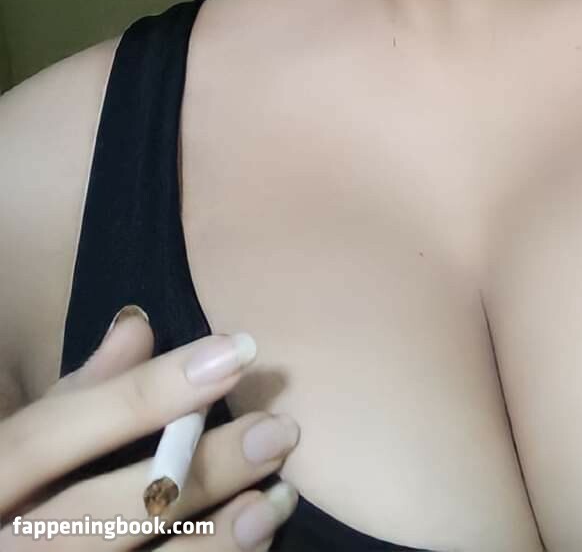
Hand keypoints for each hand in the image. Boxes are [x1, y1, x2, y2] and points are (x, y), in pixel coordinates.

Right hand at [0, 306, 300, 549]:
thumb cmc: (4, 500)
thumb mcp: (12, 445)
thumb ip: (73, 396)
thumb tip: (139, 328)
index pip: (46, 438)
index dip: (138, 397)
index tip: (233, 354)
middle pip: (96, 517)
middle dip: (195, 473)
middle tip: (278, 432)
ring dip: (214, 541)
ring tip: (277, 499)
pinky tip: (253, 543)